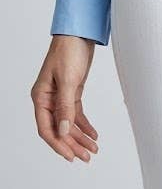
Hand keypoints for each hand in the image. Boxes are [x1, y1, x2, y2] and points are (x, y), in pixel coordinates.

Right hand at [30, 36, 99, 162]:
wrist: (79, 32)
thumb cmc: (68, 50)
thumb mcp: (68, 80)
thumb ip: (65, 107)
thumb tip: (63, 131)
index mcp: (41, 97)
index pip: (46, 129)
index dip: (58, 145)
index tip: (71, 156)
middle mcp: (48, 99)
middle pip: (59, 129)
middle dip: (73, 144)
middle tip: (87, 157)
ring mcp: (60, 97)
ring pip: (68, 123)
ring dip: (80, 137)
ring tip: (93, 149)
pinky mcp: (72, 92)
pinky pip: (76, 114)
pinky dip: (84, 125)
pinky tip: (93, 134)